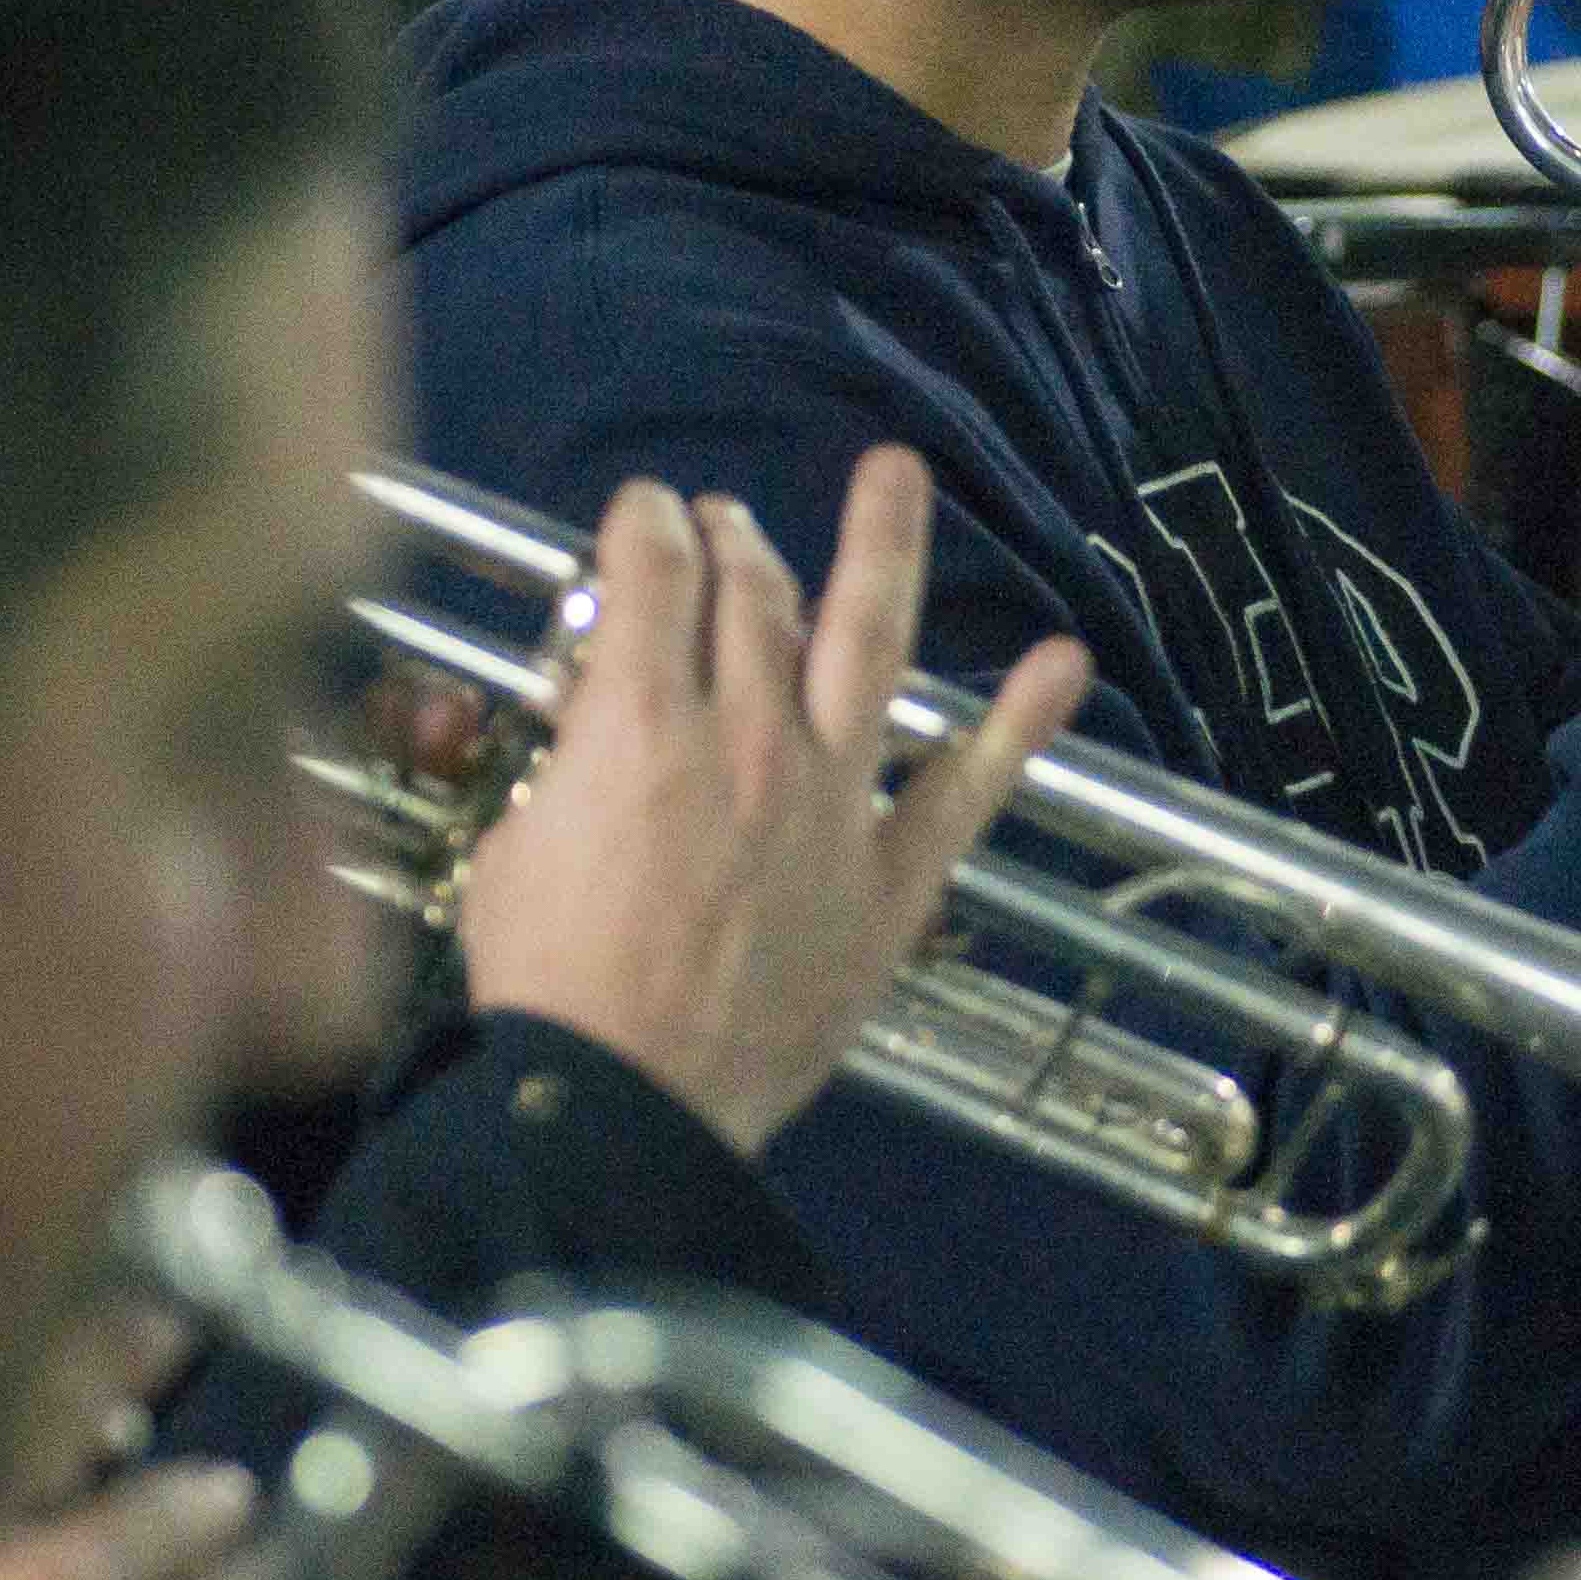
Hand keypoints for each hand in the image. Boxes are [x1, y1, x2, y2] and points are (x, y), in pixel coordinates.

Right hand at [442, 453, 1089, 1152]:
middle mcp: (747, 739)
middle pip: (750, 597)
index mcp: (639, 727)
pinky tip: (1064, 662)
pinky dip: (1022, 722)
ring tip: (898, 473)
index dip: (643, 523)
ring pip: (868, 639)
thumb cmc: (552, 986)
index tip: (643, 511)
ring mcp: (832, 801)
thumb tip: (597, 730)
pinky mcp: (893, 878)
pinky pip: (969, 788)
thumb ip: (567, 766)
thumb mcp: (516, 845)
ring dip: (884, 545)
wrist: (624, 1105)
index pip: (649, 573)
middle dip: (730, 540)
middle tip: (721, 523)